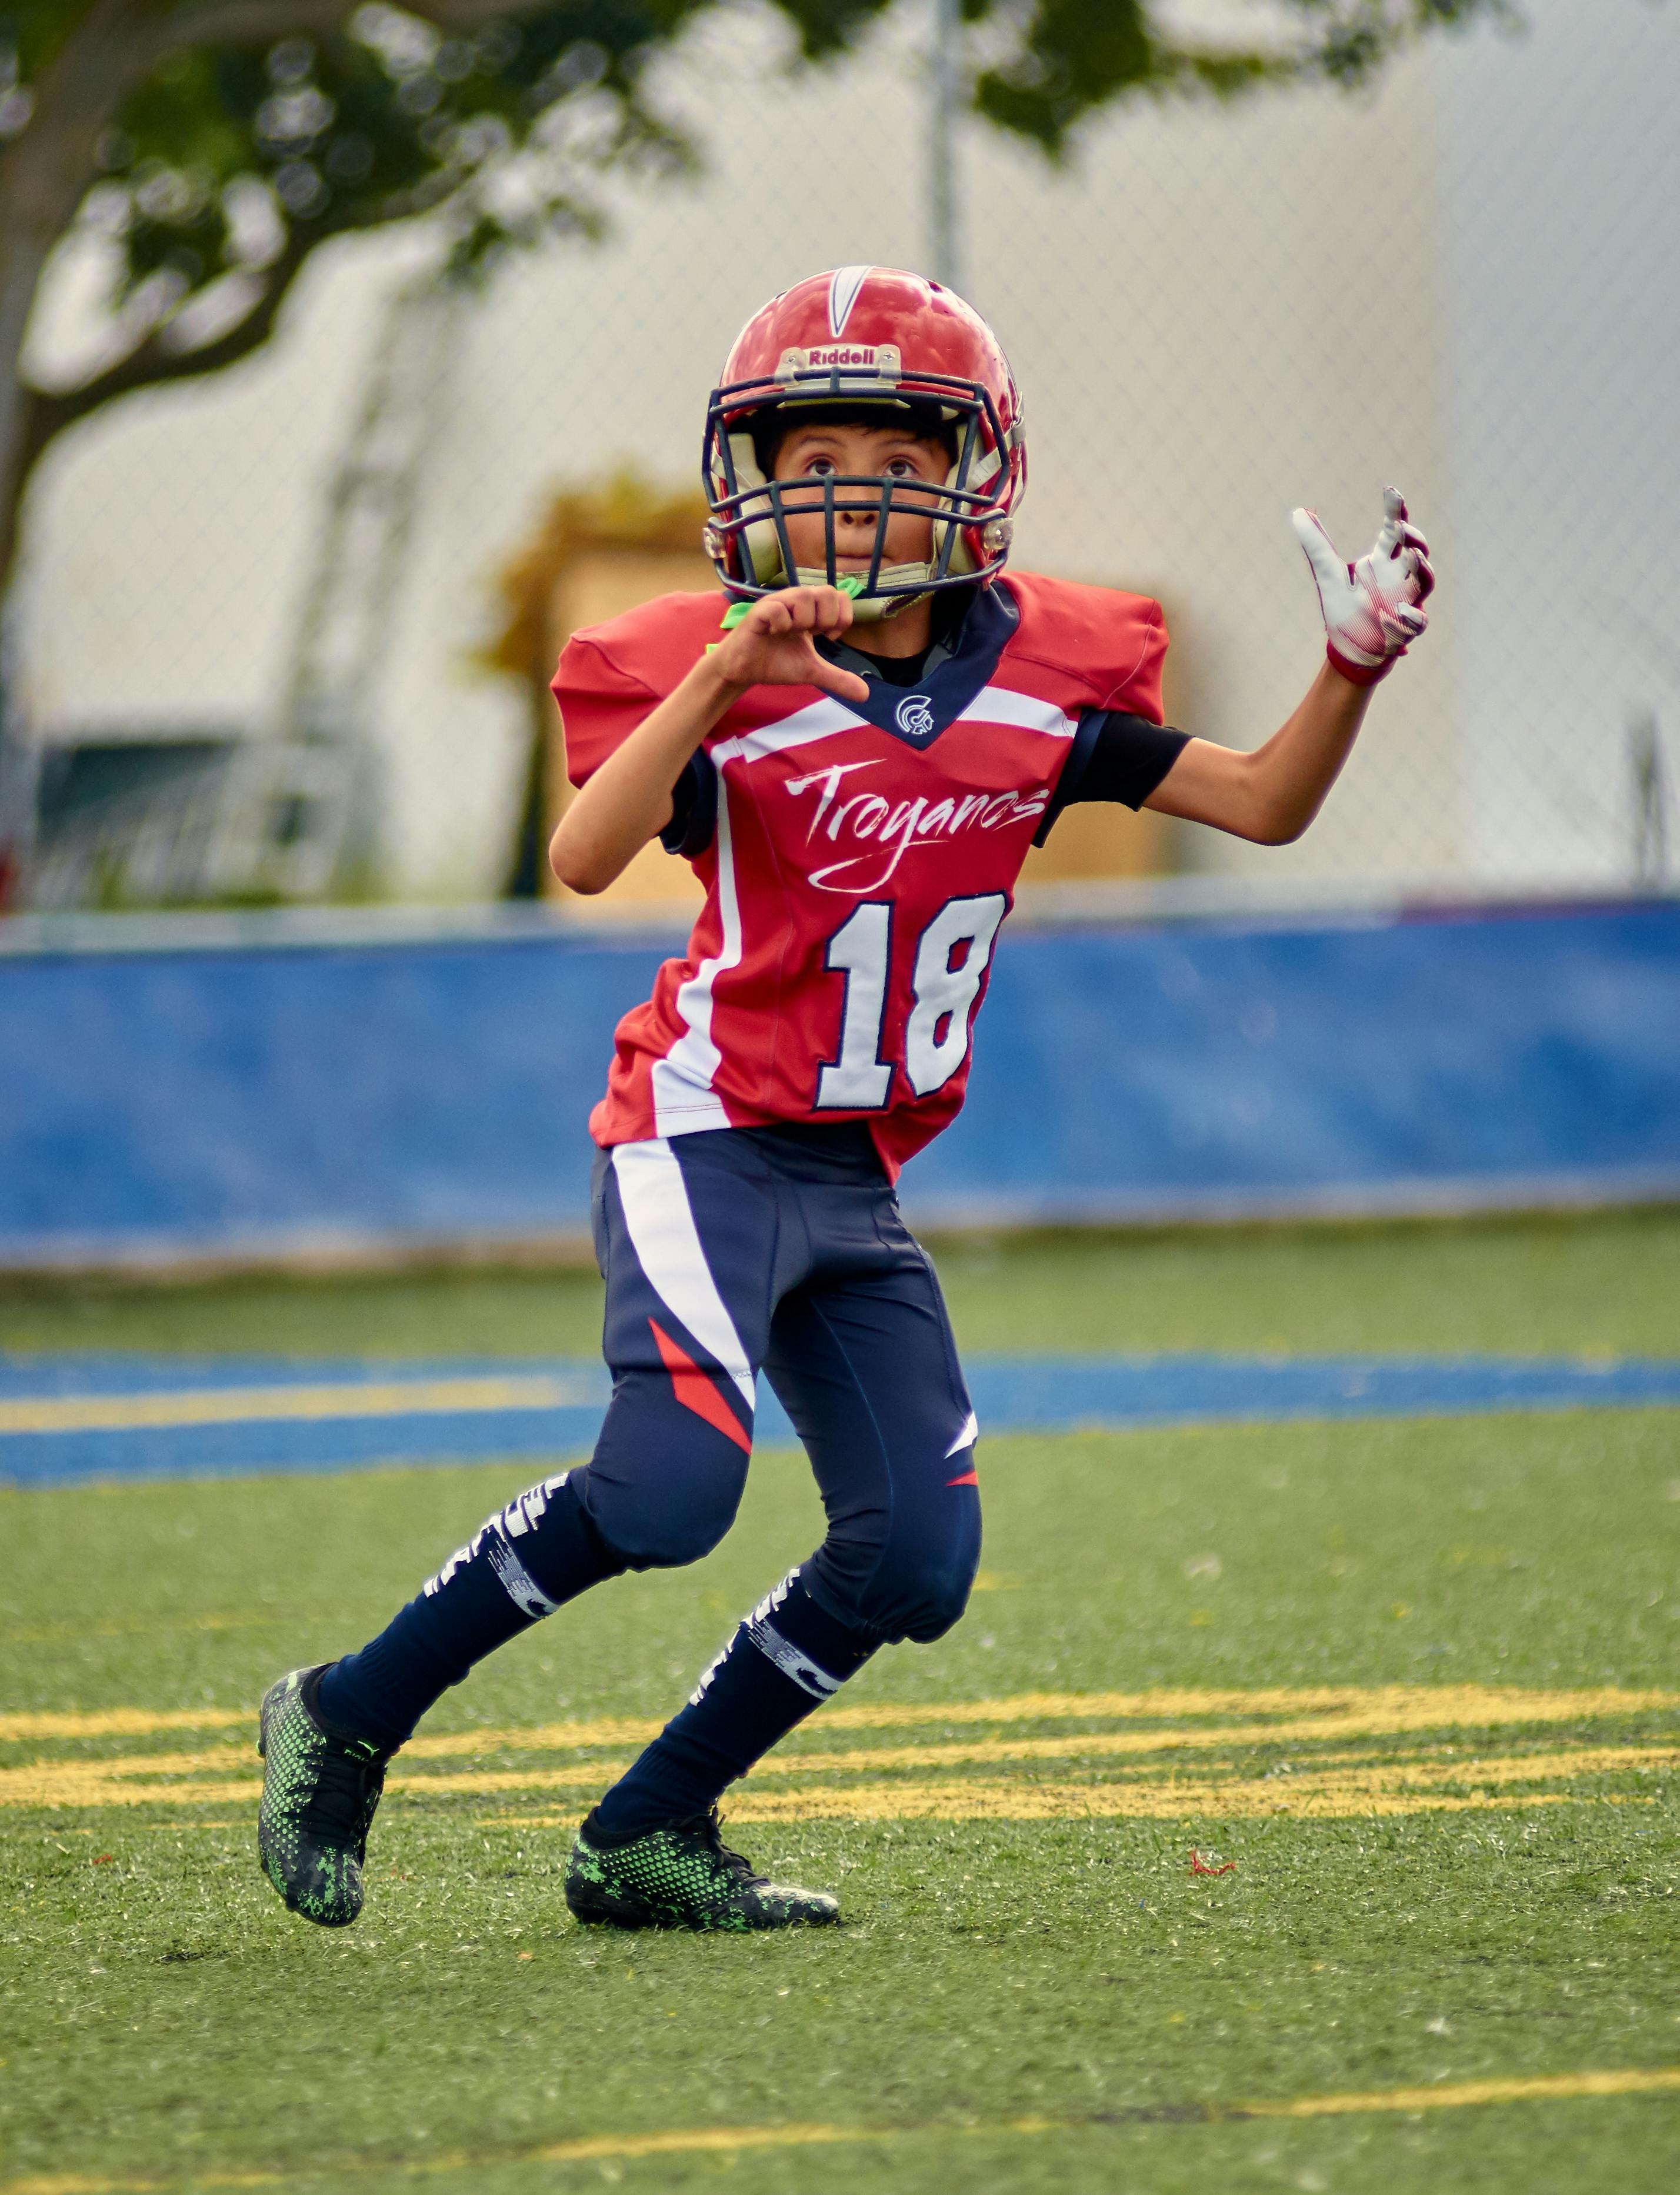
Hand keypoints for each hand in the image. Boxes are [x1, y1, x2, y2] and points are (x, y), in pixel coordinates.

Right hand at [709, 586, 870, 703]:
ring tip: (791, 634)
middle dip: (826, 619)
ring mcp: (777, 603)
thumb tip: (865, 694)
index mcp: (810, 610)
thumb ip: (837, 678)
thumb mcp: (812, 671)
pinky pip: (777, 608)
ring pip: (804, 595)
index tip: (827, 636)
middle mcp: (795, 601)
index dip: (841, 617)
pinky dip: (782, 623)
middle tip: (812, 635)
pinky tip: (775, 634)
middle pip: (827, 592)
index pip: (839, 596)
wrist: (743, 671)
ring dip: (804, 621)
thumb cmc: (775, 663)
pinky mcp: (758, 612)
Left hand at [1291, 488, 1434, 686]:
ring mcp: (1407, 601)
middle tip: (1400, 526)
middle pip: (1417, 551)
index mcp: (1383, 562)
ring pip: (1425, 581)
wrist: (1350, 651)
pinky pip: (1418, 621)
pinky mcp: (1406, 628)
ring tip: (1412, 557)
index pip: (1394, 531)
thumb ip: (1316, 545)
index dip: (1396, 511)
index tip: (1390, 491)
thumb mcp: (1326, 576)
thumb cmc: (1345, 611)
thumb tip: (1298, 512)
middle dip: (1413, 538)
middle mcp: (1399, 578)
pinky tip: (1400, 611)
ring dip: (1422, 569)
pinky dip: (1413, 616)